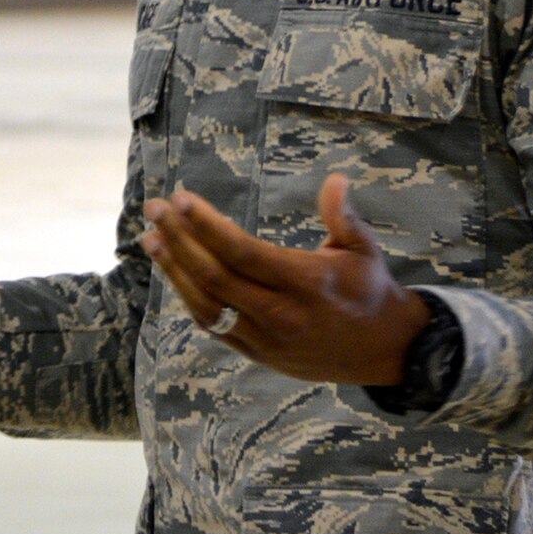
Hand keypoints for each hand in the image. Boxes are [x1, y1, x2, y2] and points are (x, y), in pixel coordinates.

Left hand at [139, 174, 429, 385]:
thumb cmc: (370, 289)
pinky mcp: (257, 353)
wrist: (382, 350)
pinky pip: (214, 326)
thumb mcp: (365, 249)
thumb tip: (334, 180)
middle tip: (155, 208)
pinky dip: (189, 297)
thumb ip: (344, 216)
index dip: (207, 226)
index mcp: (306, 284)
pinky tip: (174, 271)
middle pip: (215, 277)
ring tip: (150, 238)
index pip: (243, 252)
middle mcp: (281, 314)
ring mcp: (265, 339)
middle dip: (179, 239)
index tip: (181, 198)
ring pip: (206, 305)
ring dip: (174, 269)